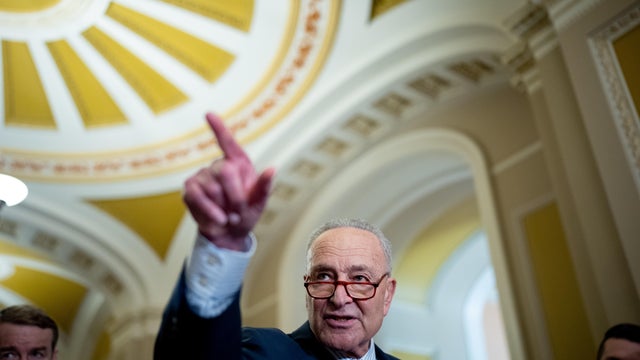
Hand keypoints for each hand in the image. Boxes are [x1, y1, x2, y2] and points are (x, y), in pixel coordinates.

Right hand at [183, 113, 274, 250]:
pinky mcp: (190, 189)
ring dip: (223, 207)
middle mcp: (219, 166)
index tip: (208, 114)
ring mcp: (202, 176)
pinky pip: (197, 196)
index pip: (228, 143)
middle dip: (235, 196)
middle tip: (239, 211)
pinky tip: (218, 218)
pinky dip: (210, 211)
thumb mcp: (259, 203)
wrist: (228, 234)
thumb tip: (273, 169)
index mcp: (239, 164)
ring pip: (212, 187)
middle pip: (225, 171)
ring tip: (228, 214)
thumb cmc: (246, 215)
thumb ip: (265, 187)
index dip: (218, 128)